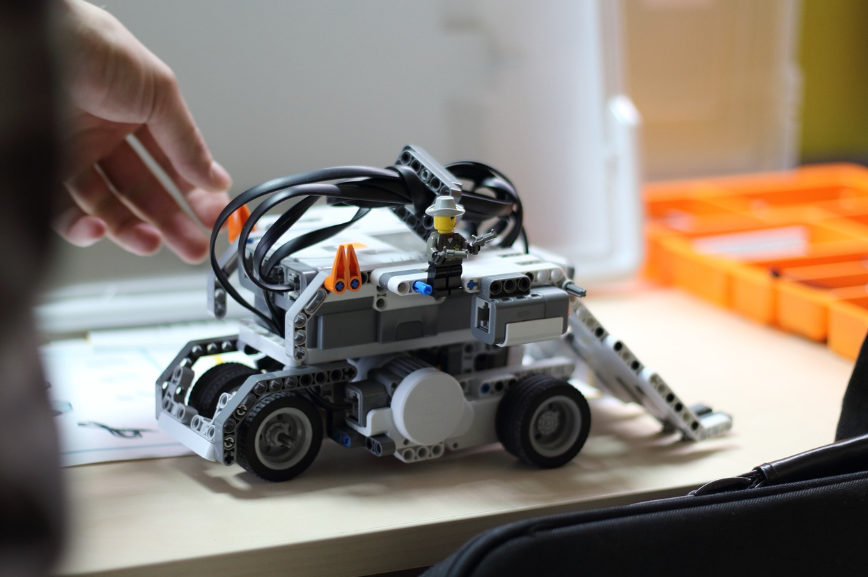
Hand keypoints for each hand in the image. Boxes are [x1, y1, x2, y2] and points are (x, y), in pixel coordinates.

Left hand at [55, 0, 230, 262]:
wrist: (41, 42)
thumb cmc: (95, 47)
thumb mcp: (159, 93)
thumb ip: (186, 140)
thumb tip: (212, 177)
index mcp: (137, 114)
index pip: (173, 165)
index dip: (195, 192)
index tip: (213, 215)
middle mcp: (105, 136)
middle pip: (143, 192)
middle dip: (172, 223)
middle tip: (193, 246)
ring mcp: (74, 152)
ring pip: (108, 207)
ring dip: (133, 231)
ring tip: (153, 244)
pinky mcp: (44, 168)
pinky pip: (64, 209)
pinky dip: (83, 227)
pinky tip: (101, 229)